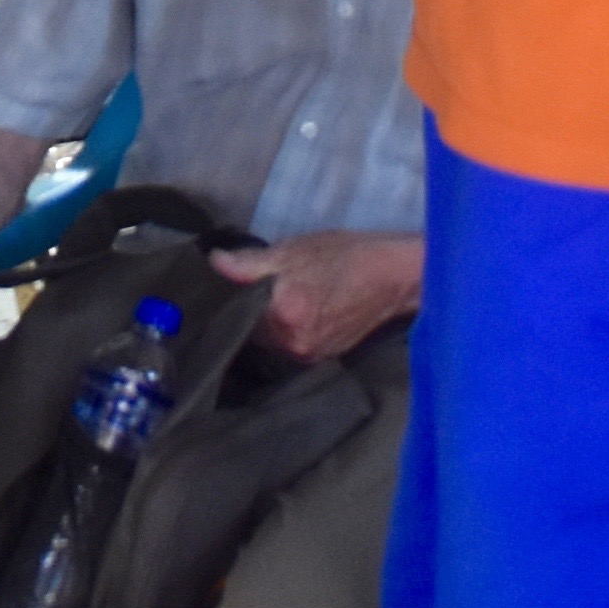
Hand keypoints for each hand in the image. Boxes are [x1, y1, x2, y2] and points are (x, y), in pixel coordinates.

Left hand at [207, 231, 420, 364]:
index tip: (225, 294)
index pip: (235, 318)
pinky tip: (299, 312)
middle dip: (250, 316)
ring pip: (272, 342)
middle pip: (252, 334)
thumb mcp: (294, 249)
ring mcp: (308, 355)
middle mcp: (291, 343)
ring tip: (277, 303)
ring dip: (270, 326)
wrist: (394, 276)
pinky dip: (290, 332)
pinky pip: (292, 346)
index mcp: (280, 315)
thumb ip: (251, 263)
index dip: (229, 305)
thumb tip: (214, 264)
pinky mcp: (323, 358)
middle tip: (251, 293)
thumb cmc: (344, 255)